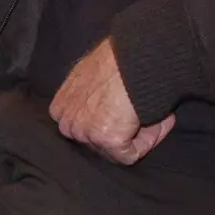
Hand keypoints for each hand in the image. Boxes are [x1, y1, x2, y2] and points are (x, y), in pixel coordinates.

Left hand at [48, 38, 175, 164]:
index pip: (83, 129)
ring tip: (147, 114)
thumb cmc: (117, 62)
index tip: (125, 111)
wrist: (133, 59)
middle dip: (120, 132)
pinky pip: (130, 155)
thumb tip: (104, 109)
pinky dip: (147, 142)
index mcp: (60, 108)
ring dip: (135, 136)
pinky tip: (155, 122)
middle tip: (138, 114)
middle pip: (98, 142)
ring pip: (114, 150)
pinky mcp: (105, 139)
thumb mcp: (86, 78)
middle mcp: (67, 123)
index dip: (108, 122)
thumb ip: (87, 99)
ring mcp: (84, 133)